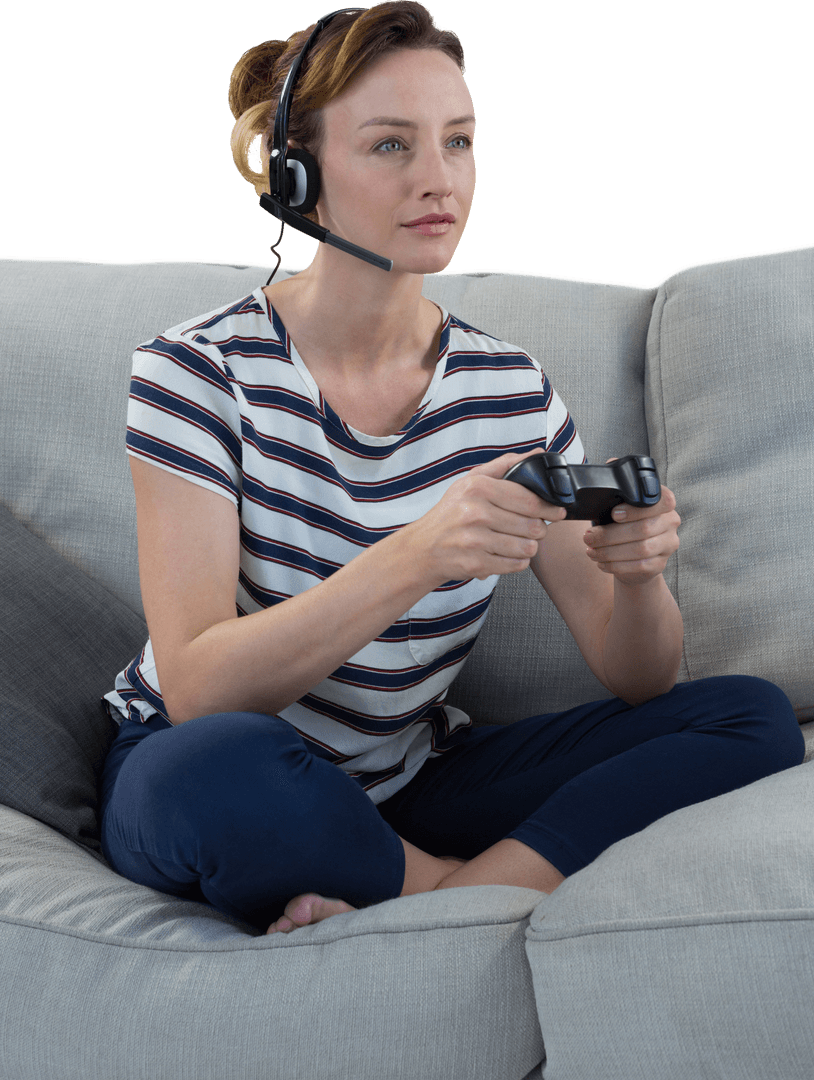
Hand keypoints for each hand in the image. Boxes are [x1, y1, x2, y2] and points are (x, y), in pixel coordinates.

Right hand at [405, 449, 566, 584]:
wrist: (423, 548)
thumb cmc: (449, 514)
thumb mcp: (471, 482)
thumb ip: (505, 466)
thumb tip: (536, 453)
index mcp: (478, 489)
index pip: (529, 500)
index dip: (549, 508)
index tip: (557, 511)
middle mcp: (475, 513)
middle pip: (532, 525)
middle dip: (539, 529)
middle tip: (533, 528)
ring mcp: (475, 541)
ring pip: (526, 547)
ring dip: (529, 546)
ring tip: (518, 541)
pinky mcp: (476, 564)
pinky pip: (515, 565)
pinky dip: (517, 561)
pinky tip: (507, 553)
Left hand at [583, 483, 679, 585]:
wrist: (633, 560)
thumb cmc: (624, 527)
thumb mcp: (620, 509)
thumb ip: (616, 498)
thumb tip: (603, 484)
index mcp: (663, 503)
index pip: (662, 501)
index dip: (637, 508)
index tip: (614, 514)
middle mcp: (671, 522)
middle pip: (644, 528)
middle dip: (610, 534)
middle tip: (589, 537)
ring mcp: (668, 544)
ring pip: (641, 549)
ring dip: (610, 551)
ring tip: (591, 551)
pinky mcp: (660, 564)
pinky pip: (639, 566)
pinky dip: (616, 565)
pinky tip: (601, 563)